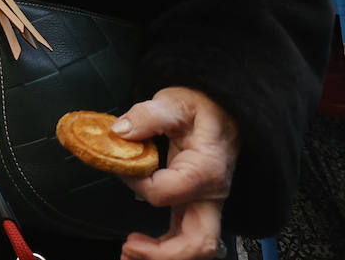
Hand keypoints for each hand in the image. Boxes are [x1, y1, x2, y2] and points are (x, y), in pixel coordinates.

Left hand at [115, 88, 239, 259]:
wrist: (224, 109)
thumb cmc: (202, 106)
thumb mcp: (175, 101)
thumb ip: (148, 115)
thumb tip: (121, 132)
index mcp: (206, 169)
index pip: (166, 193)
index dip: (136, 183)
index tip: (120, 166)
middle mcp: (212, 194)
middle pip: (198, 243)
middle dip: (163, 254)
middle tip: (129, 247)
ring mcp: (207, 204)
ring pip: (195, 247)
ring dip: (163, 256)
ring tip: (130, 252)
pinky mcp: (198, 206)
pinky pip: (186, 236)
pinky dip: (166, 248)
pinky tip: (143, 246)